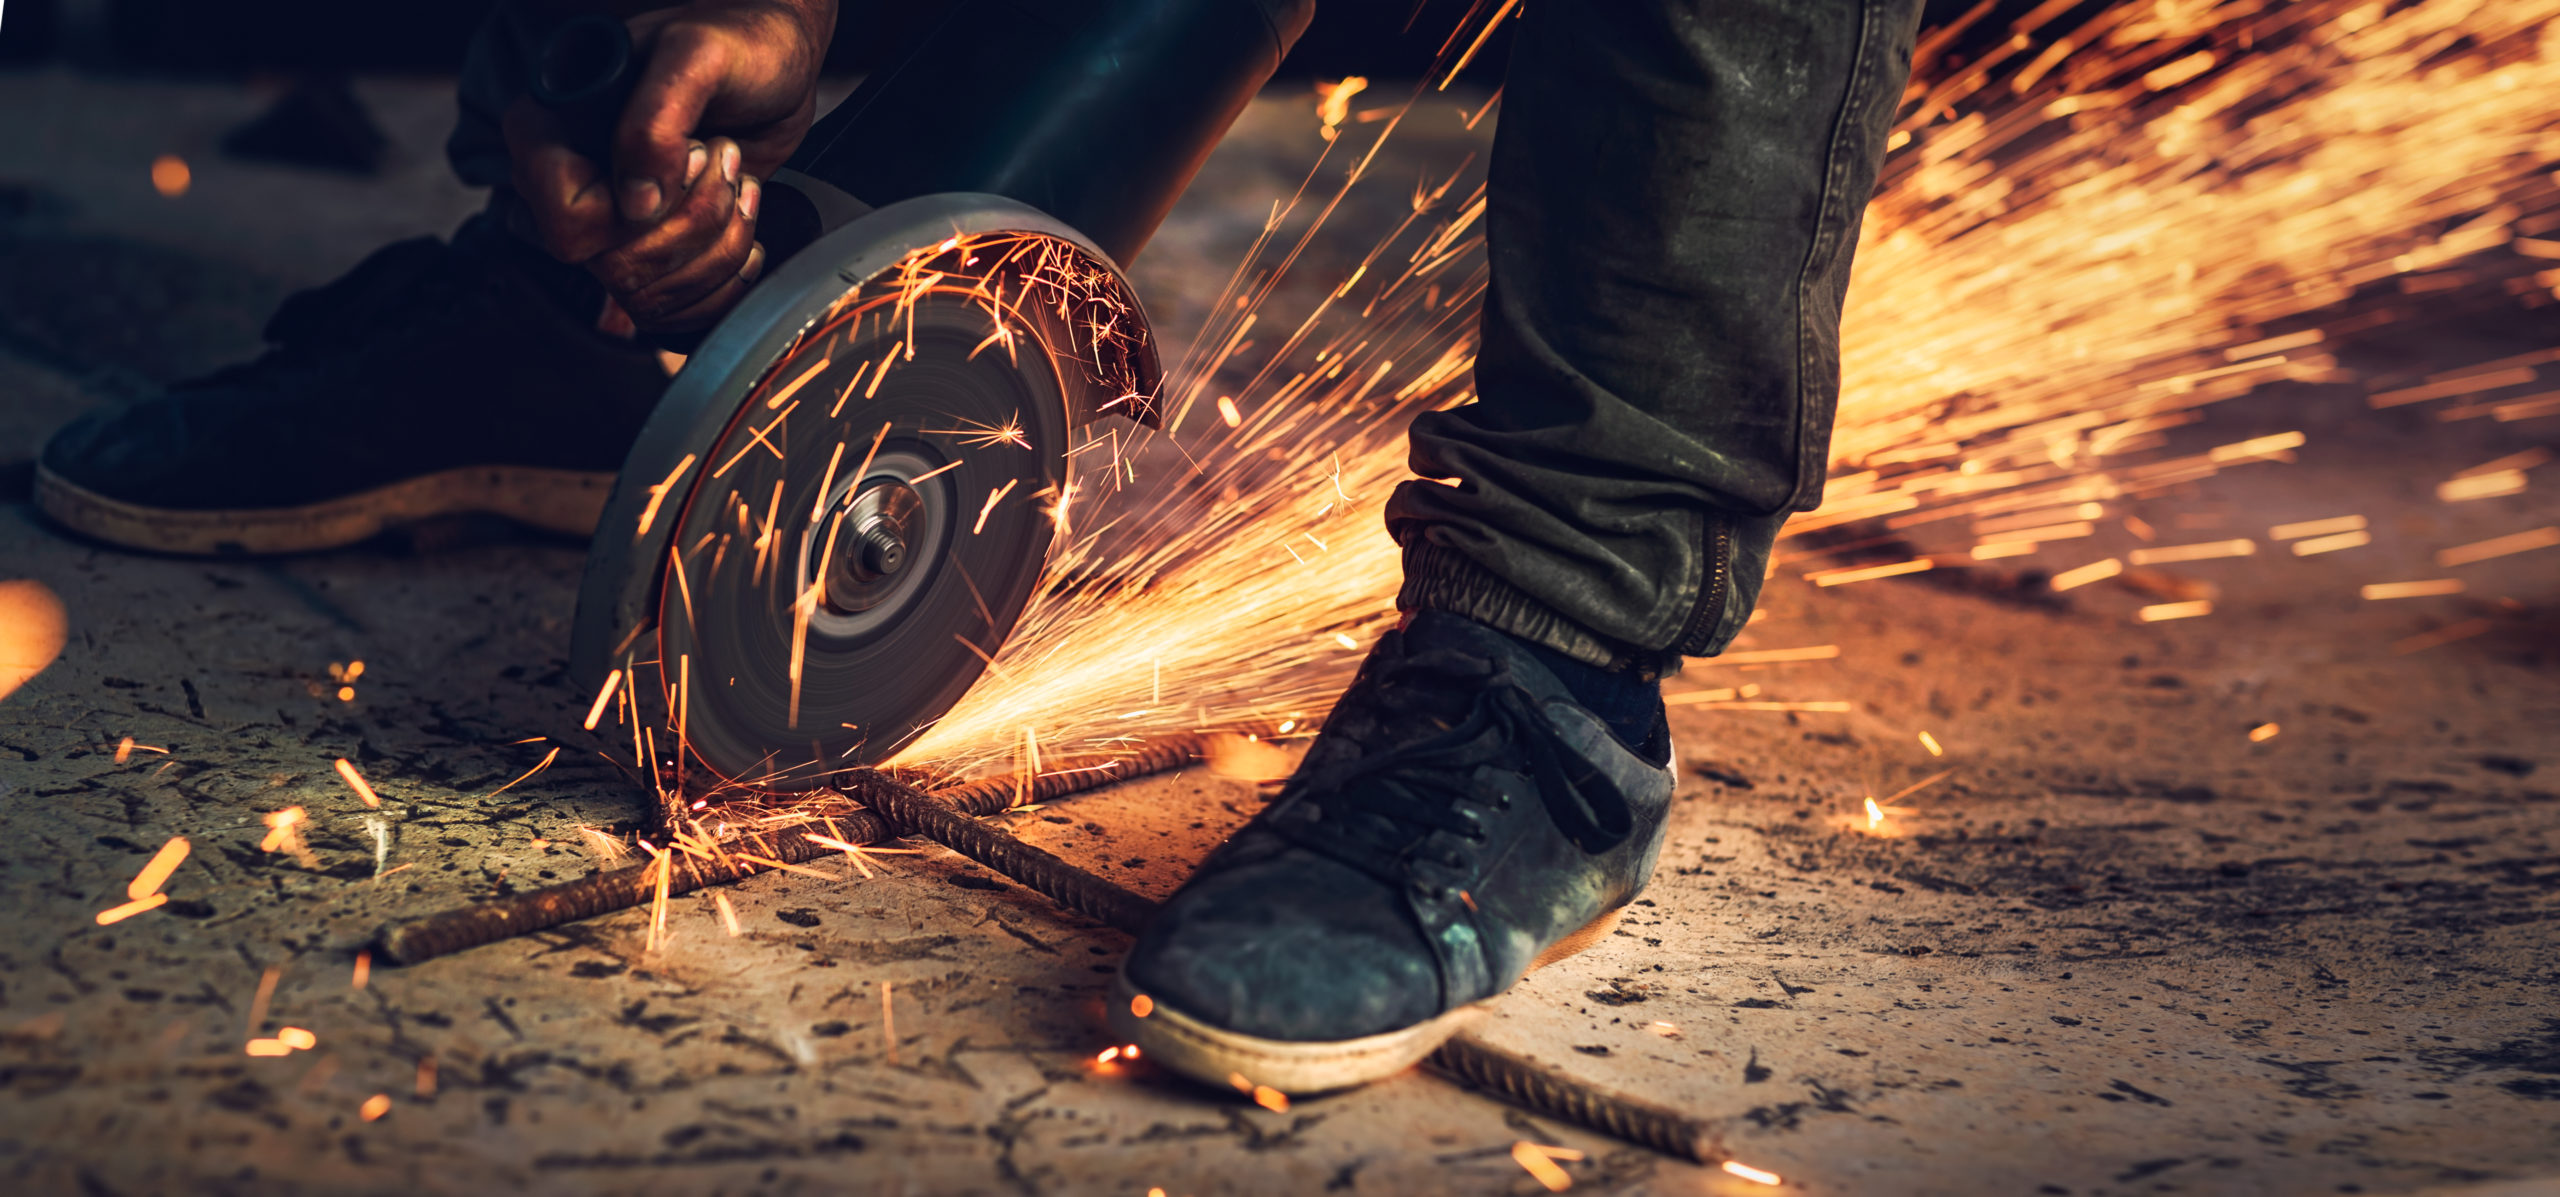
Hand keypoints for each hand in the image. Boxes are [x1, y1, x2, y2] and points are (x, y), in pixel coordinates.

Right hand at [505, 0, 834, 329]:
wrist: (775, 57)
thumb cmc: (735, 41)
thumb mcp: (696, 56)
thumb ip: (654, 121)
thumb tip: (635, 204)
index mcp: (551, 129)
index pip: (568, 225)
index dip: (635, 216)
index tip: (687, 159)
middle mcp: (573, 180)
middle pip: (616, 268)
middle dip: (695, 224)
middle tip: (724, 158)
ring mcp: (614, 218)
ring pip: (650, 293)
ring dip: (719, 246)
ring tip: (738, 179)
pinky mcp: (657, 241)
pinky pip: (677, 305)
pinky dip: (728, 274)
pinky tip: (745, 219)